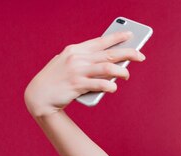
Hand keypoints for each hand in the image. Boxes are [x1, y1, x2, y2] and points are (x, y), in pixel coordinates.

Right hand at [24, 31, 145, 116]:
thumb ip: (86, 62)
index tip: (131, 35)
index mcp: (75, 50)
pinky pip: (100, 84)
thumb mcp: (68, 64)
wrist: (39, 96)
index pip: (100, 41)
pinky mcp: (77, 85)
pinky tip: (114, 87)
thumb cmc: (57, 80)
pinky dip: (110, 86)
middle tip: (141, 56)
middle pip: (109, 53)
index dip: (117, 37)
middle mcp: (77, 58)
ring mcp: (77, 71)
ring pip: (107, 67)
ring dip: (121, 72)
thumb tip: (111, 65)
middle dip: (128, 53)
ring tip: (127, 75)